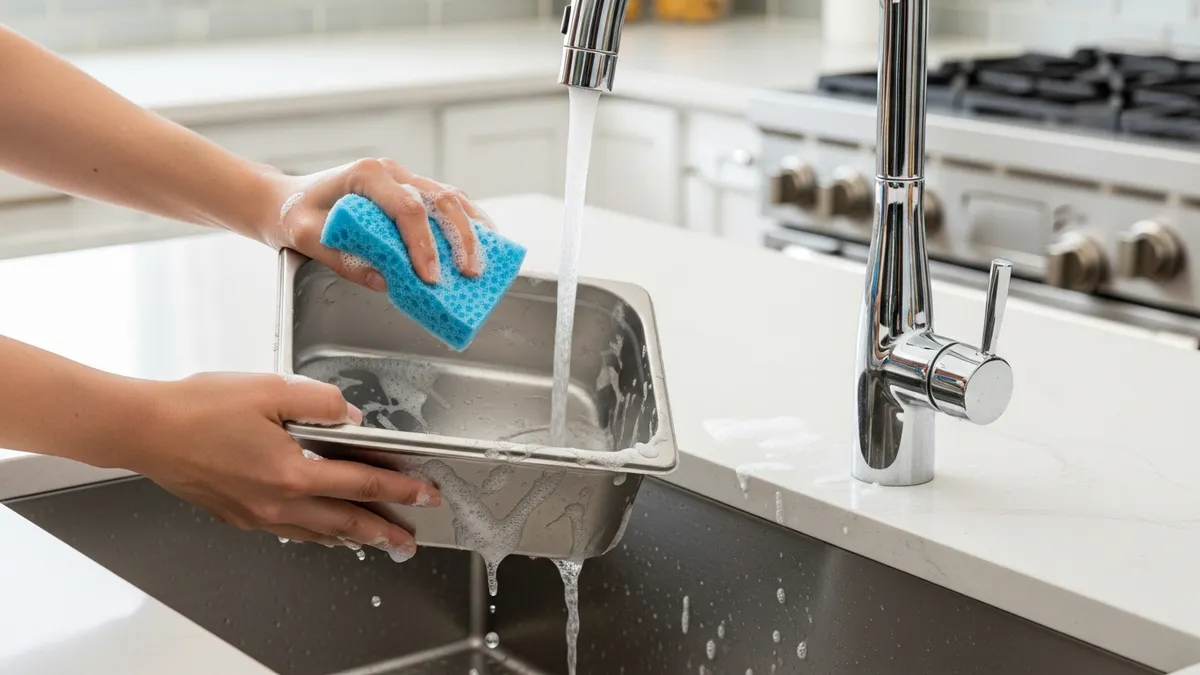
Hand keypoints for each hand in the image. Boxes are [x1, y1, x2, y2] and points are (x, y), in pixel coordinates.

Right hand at [129, 372, 438, 560]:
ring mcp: (257, 514)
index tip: (424, 495)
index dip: (400, 489)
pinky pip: (289, 530)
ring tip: (375, 541)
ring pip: (318, 532)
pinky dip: (315, 532)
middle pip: (346, 522)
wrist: (145, 430)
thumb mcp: (271, 389)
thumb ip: (321, 403)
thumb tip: (351, 418)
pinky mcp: (238, 515)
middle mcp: (278, 502)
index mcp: (293, 472)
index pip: (363, 483)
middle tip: (409, 539)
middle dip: (384, 530)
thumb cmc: (199, 409)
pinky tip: (321, 530)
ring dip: (352, 537)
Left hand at [260, 159, 496, 289]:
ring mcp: (404, 179)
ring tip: (483, 262)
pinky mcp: (411, 192)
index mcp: (366, 175)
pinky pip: (447, 203)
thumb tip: (387, 282)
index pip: (407, 208)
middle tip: (468, 274)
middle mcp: (391, 172)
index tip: (430, 278)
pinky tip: (481, 244)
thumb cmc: (295, 214)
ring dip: (471, 230)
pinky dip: (467, 222)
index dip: (424, 244)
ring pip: (451, 197)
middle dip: (459, 238)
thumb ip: (344, 259)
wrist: (286, 199)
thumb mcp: (308, 238)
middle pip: (440, 199)